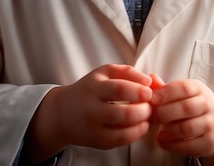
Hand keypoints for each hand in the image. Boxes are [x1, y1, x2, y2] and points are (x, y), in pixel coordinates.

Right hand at [26, 64, 152, 159]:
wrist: (62, 113)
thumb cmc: (88, 90)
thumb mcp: (103, 72)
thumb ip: (126, 72)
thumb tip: (149, 80)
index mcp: (94, 87)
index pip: (120, 89)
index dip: (138, 91)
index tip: (149, 91)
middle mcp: (92, 109)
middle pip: (123, 113)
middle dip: (144, 110)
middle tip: (150, 104)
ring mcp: (94, 128)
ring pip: (123, 131)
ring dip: (142, 123)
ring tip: (147, 115)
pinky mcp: (98, 142)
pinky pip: (120, 141)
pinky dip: (135, 134)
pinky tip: (141, 126)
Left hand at [150, 77, 213, 161]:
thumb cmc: (192, 105)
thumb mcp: (182, 93)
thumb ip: (165, 88)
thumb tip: (151, 78)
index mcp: (199, 88)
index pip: (184, 88)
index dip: (166, 93)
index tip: (151, 99)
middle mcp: (208, 104)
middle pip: (185, 108)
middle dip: (164, 113)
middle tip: (150, 117)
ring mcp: (211, 124)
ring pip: (187, 128)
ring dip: (169, 131)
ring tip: (158, 132)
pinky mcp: (209, 142)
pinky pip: (189, 145)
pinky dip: (172, 145)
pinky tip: (163, 141)